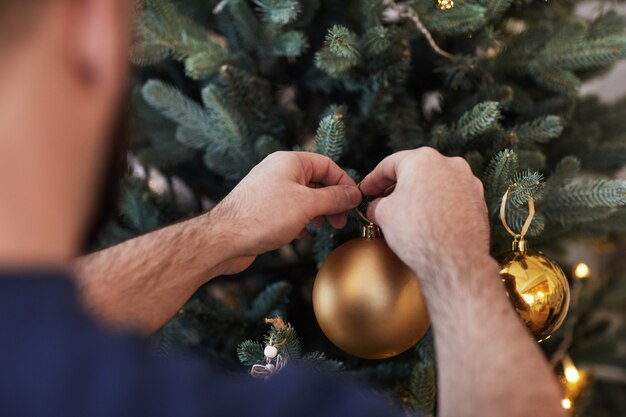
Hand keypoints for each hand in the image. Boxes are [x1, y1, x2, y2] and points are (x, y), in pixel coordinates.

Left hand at [212, 151, 360, 266]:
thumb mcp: (307, 205)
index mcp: (289, 162)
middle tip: (341, 221)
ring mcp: (269, 190)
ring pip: (304, 198)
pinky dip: (300, 220)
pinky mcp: (262, 209)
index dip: (343, 182)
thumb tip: (353, 193)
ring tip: (322, 227)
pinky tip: (301, 233)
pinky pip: (290, 210)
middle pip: (316, 181)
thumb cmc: (263, 217)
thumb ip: (333, 198)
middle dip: (332, 201)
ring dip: (317, 212)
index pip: (326, 165)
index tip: (354, 202)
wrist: (224, 239)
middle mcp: (278, 172)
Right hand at [360, 148, 491, 280]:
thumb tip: (377, 207)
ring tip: (405, 213)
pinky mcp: (478, 201)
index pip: (389, 165)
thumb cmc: (418, 233)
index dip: (373, 180)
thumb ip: (377, 205)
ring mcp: (468, 182)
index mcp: (422, 159)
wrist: (454, 261)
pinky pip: (451, 198)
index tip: (366, 191)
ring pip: (435, 183)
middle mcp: (449, 164)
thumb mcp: (384, 214)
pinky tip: (427, 221)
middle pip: (415, 171)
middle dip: (397, 186)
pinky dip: (437, 205)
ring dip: (418, 195)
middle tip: (382, 201)